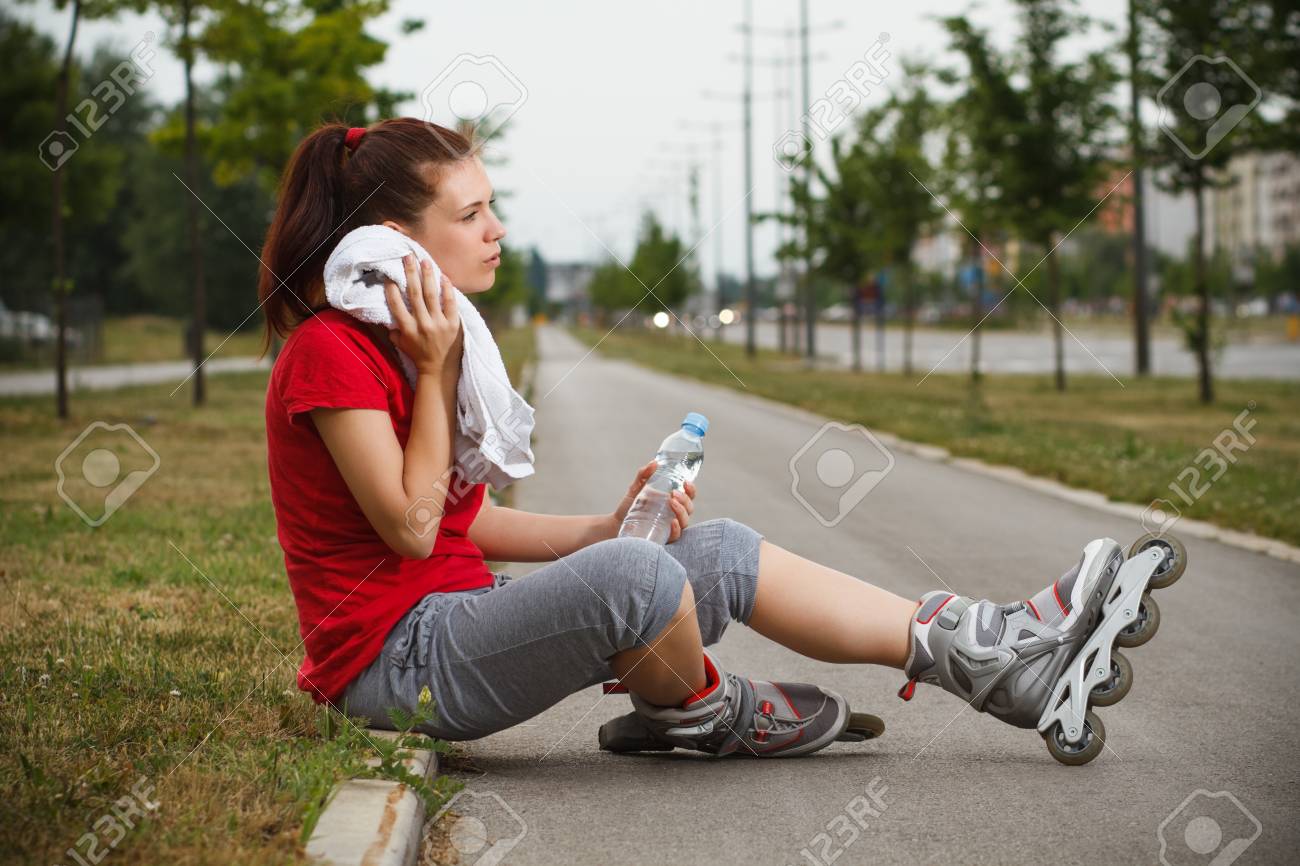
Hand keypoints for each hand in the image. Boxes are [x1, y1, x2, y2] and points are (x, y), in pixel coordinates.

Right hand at [384, 254, 461, 378]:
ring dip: (428, 276)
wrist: (438, 369)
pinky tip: (444, 276)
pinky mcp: (453, 324)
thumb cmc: (417, 354)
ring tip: (425, 261)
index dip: (392, 289)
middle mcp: (422, 325)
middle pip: (415, 294)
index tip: (389, 274)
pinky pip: (450, 303)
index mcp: (407, 329)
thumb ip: (393, 328)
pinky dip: (447, 289)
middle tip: (408, 256)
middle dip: (410, 273)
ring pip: (432, 295)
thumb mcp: (400, 343)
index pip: (396, 305)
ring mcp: (439, 324)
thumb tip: (384, 313)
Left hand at [611, 459, 695, 543]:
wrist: (616, 523)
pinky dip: (676, 529)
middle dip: (685, 499)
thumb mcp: (636, 488)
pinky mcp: (663, 537)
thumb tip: (654, 463)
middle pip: (689, 508)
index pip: (688, 495)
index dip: (691, 489)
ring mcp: (670, 527)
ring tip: (672, 502)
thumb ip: (644, 474)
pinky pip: (675, 535)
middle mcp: (674, 514)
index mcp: (672, 501)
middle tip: (674, 493)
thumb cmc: (629, 506)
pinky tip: (672, 522)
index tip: (686, 482)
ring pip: (685, 521)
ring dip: (682, 511)